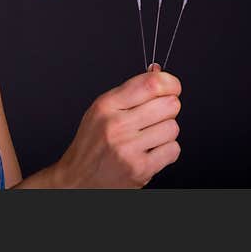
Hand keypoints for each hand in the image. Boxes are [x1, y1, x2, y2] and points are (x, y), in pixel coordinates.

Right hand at [53, 63, 181, 187]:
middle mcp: (116, 125)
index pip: (151, 84)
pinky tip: (150, 151)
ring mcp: (129, 148)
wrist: (78, 179)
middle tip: (157, 114)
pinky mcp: (141, 169)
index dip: (170, 82)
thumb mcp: (101, 110)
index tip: (172, 86)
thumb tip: (158, 72)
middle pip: (169, 104)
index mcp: (106, 105)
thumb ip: (130, 92)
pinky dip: (167, 150)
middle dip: (168, 108)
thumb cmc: (92, 143)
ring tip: (149, 136)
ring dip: (166, 131)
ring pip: (173, 127)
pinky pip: (173, 150)